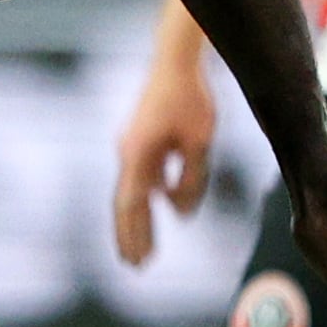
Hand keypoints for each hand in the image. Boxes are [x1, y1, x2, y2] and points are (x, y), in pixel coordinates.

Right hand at [111, 55, 218, 267]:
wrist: (176, 60)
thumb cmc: (191, 99)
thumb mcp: (199, 143)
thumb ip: (191, 179)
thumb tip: (181, 213)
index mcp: (137, 156)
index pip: (131, 206)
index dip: (133, 236)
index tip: (136, 261)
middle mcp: (128, 153)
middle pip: (127, 204)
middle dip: (132, 236)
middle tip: (136, 266)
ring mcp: (133, 146)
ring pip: (135, 192)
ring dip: (142, 219)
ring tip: (146, 246)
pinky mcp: (143, 138)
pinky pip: (145, 175)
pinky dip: (152, 194)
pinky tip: (165, 203)